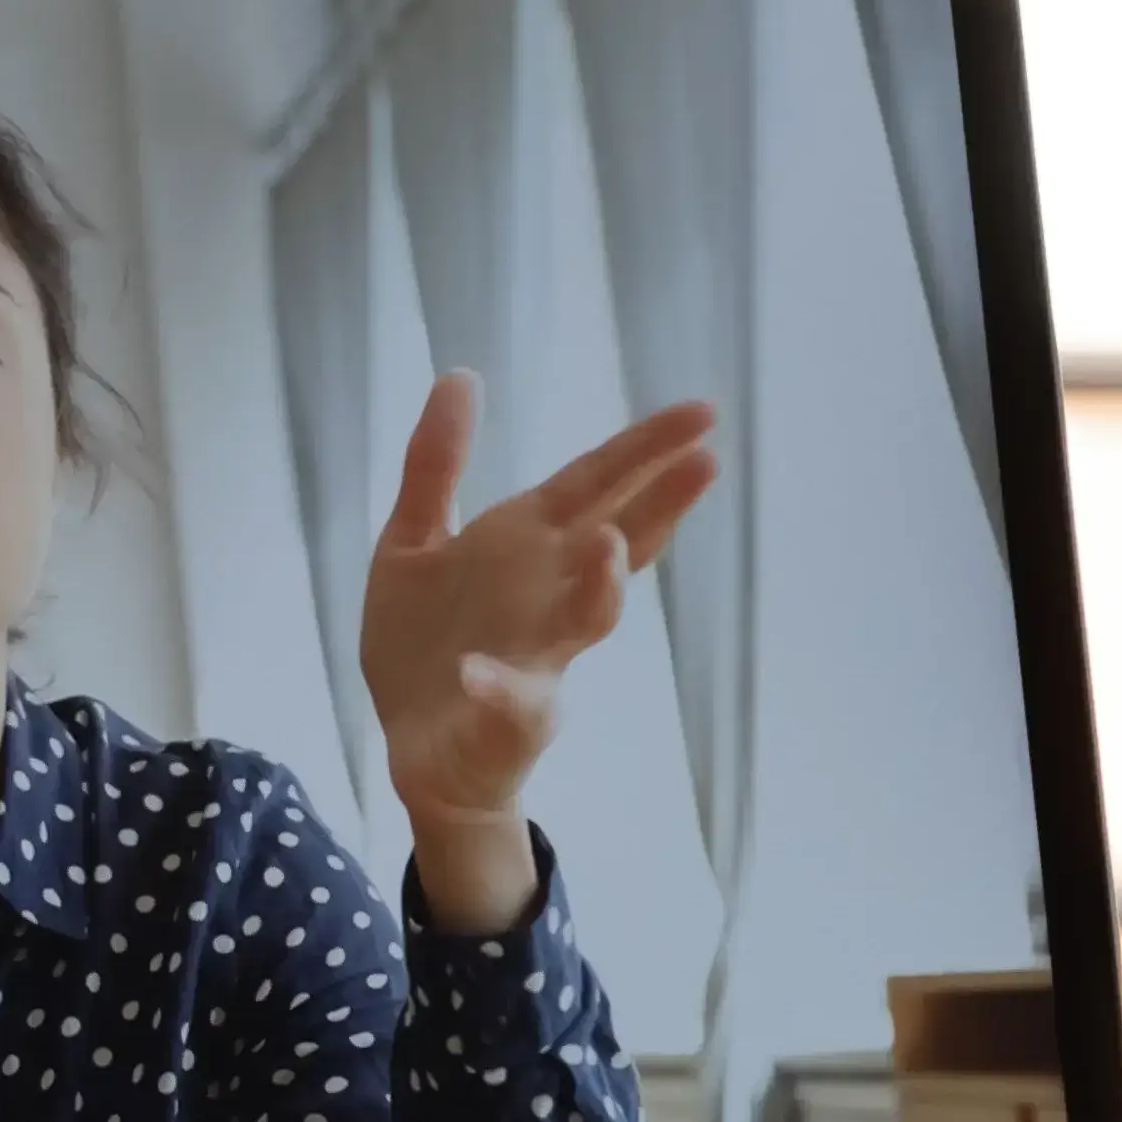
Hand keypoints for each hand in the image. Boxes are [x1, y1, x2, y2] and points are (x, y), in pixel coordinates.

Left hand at [355, 377, 719, 929]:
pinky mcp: (504, 718)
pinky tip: (479, 672)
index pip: (597, 486)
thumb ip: (437, 463)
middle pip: (615, 540)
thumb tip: (461, 374)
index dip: (643, 449)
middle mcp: (547, 596)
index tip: (702, 412)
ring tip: (612, 546)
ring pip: (584, 621)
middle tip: (707, 460)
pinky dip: (498, 689)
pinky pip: (508, 703)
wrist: (414, 747)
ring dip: (600, 588)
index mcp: (528, 546)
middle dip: (658, 503)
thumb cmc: (425, 639)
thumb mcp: (414, 537)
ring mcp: (535, 658)